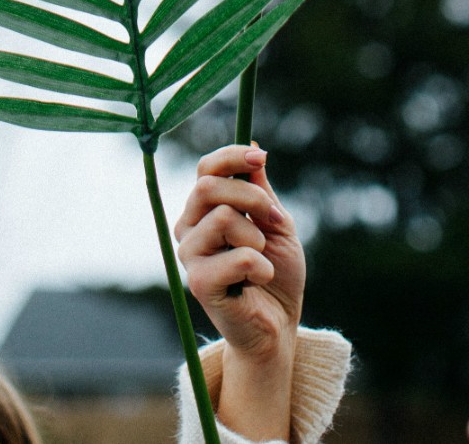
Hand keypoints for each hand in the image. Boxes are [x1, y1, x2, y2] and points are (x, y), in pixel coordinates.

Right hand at [174, 144, 303, 440]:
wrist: (279, 323)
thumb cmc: (276, 273)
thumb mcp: (275, 224)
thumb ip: (260, 190)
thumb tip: (254, 144)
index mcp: (204, 211)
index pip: (205, 169)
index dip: (232, 157)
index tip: (261, 158)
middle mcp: (189, 229)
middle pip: (208, 186)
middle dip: (252, 198)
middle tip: (276, 221)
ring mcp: (191, 256)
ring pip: (222, 218)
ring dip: (257, 237)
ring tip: (262, 259)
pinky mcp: (200, 283)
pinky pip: (238, 256)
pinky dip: (262, 266)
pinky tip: (259, 280)